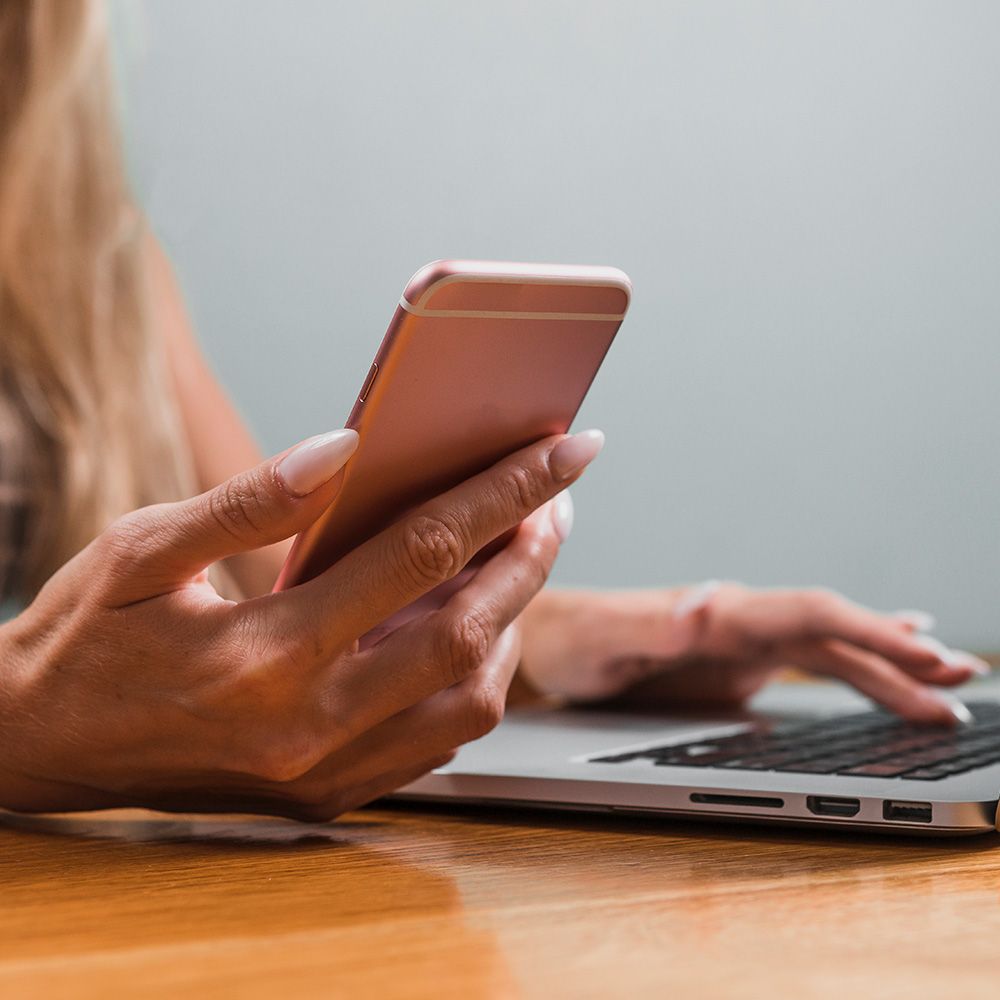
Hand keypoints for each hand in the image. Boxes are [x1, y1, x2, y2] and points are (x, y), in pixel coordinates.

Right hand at [0, 428, 600, 818]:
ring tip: (521, 556)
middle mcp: (309, 723)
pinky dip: (474, 678)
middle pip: (468, 632)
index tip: (564, 452)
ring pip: (470, 701)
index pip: (420, 553)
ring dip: (514, 623)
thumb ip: (250, 501)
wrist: (38, 747)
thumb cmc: (86, 639)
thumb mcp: (143, 549)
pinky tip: (471, 626)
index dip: (502, 492)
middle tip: (559, 499)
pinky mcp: (328, 793)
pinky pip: (436, 740)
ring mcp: (324, 769)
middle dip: (532, 556)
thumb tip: (346, 449)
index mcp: (265, 653)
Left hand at [518, 581, 987, 723]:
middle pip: (834, 629)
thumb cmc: (570, 639)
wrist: (550, 640)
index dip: (869, 630)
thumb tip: (707, 607)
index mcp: (718, 611)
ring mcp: (741, 641)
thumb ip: (652, 625)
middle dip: (897, 651)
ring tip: (944, 685)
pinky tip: (883, 671)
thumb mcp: (602, 638)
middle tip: (961, 679)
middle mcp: (739, 619)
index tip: (923, 651)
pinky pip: (807, 664)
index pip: (809, 614)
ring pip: (829, 648)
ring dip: (886, 666)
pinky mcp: (735, 662)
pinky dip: (854, 669)